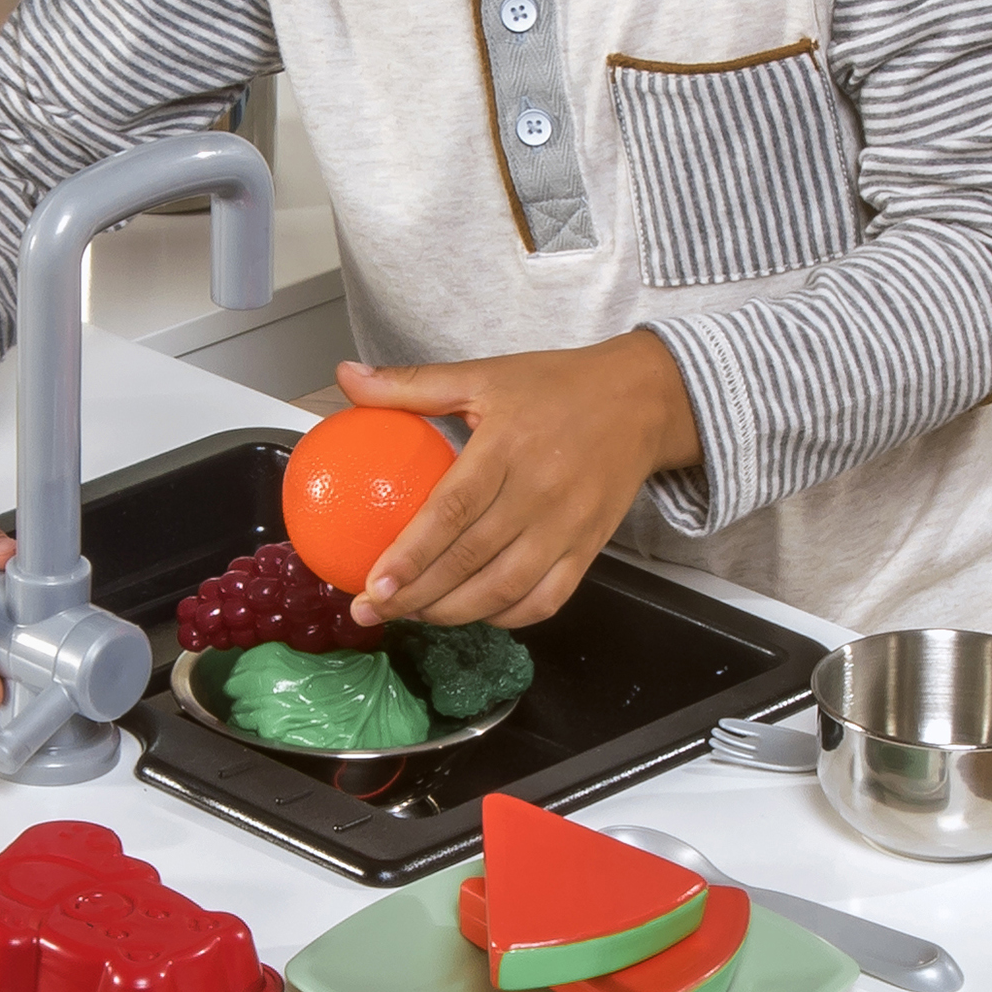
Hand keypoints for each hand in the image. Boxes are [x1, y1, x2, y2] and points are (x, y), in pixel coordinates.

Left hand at [338, 334, 699, 630]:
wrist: (644, 400)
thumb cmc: (558, 386)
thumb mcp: (484, 374)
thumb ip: (412, 383)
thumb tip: (347, 377)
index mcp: (508, 447)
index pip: (453, 511)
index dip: (411, 554)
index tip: (373, 583)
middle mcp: (540, 493)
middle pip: (471, 560)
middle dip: (415, 596)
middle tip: (371, 611)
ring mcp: (569, 527)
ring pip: (505, 589)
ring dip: (454, 613)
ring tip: (411, 616)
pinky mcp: (590, 549)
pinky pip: (547, 599)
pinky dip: (507, 616)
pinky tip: (472, 613)